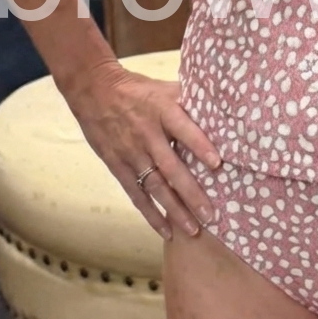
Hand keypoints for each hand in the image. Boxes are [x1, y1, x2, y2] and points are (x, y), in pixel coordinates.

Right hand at [62, 61, 222, 239]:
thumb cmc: (138, 89)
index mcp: (163, 111)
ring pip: (155, 186)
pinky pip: (136, 194)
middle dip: (191, 193)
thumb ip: (190, 100)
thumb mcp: (165, 88)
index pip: (184, 129)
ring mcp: (132, 153)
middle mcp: (148, 135)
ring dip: (174, 210)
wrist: (94, 90)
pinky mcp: (118, 166)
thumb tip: (222, 107)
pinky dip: (151, 213)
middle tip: (210, 214)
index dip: (200, 145)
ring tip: (193, 229)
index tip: (217, 164)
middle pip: (171, 167)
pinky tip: (166, 230)